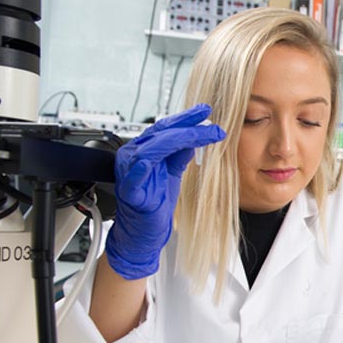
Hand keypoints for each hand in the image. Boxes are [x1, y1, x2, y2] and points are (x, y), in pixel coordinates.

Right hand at [105, 104, 225, 279]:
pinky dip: (144, 167)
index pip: (164, 127)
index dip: (185, 118)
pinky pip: (135, 176)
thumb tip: (194, 138)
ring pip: (153, 149)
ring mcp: (129, 173)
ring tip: (202, 136)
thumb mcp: (172, 172)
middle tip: (213, 125)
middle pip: (161, 134)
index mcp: (142, 149)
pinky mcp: (130, 191)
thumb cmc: (155, 203)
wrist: (145, 232)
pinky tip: (157, 159)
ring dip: (180, 140)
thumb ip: (180, 154)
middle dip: (189, 127)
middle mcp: (132, 156)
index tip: (205, 110)